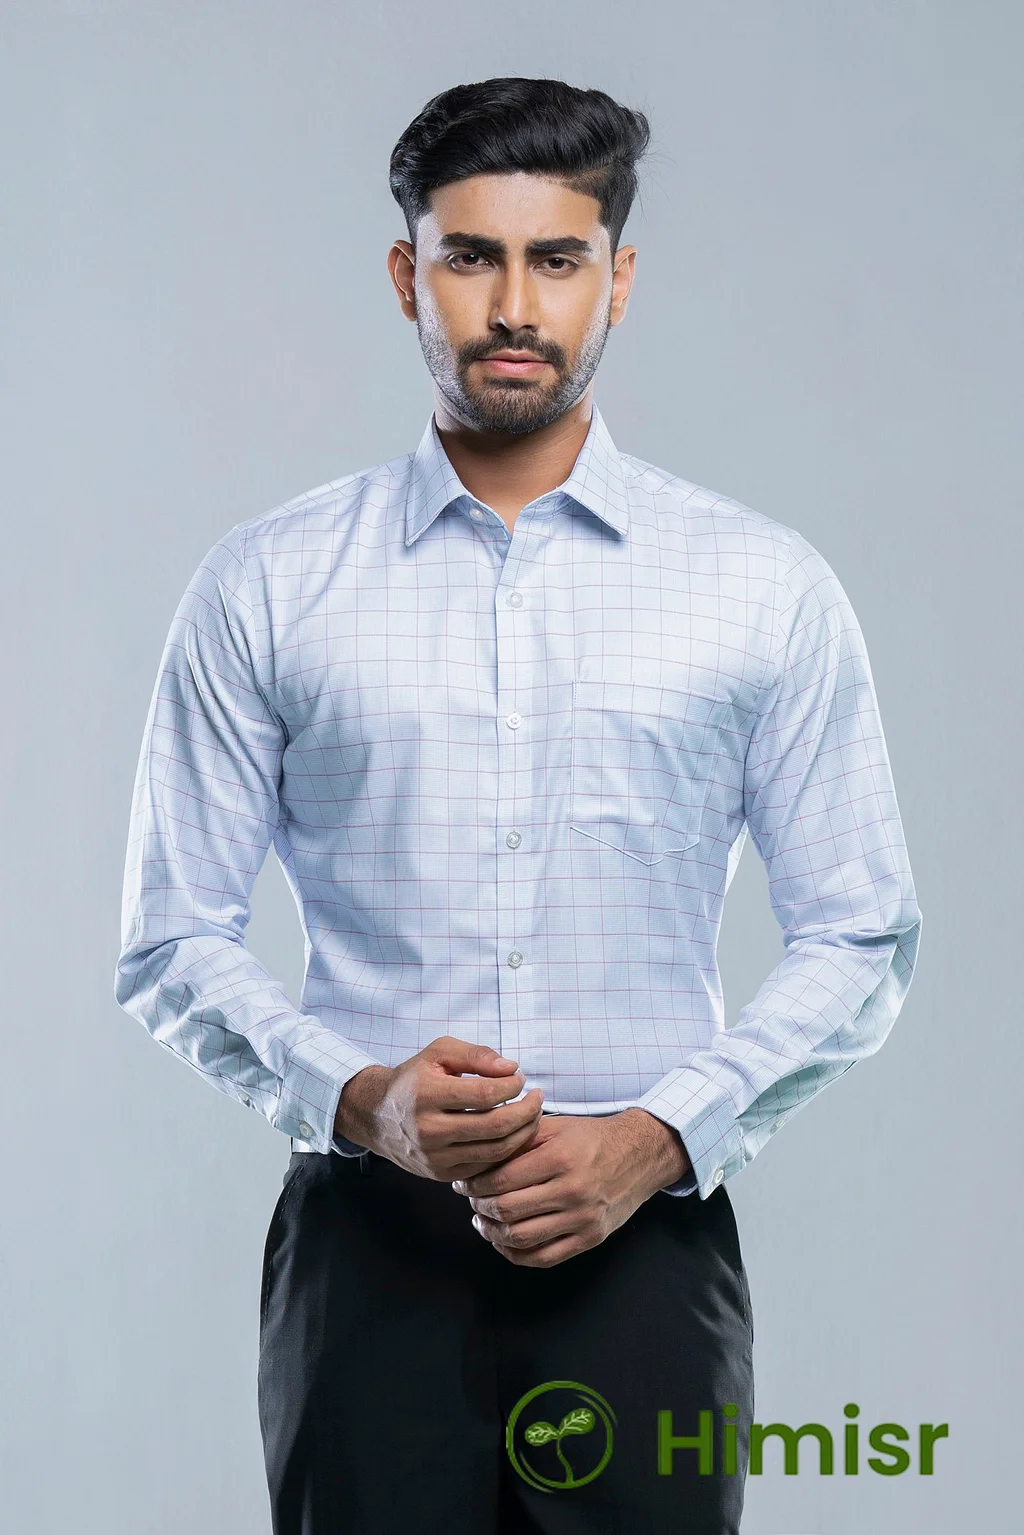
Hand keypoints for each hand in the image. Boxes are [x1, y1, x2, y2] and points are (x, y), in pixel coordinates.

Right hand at [334, 1036, 543, 1181]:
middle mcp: (429, 1130)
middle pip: (495, 1127)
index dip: (512, 1086)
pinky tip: (513, 1134)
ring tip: (532, 1115)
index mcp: (427, 1095)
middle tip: (538, 1098)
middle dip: (526, 1112)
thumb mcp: (439, 1052)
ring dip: (523, 1133)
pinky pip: (484, 1167)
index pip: (485, 1094)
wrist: (376, 1115)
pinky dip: (506, 1151)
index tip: (521, 1077)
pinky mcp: (440, 1174)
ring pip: (494, 1151)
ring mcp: (435, 1157)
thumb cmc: (413, 1078)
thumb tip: (511, 1067)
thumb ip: (476, 1054)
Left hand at [453, 1109, 690, 1267]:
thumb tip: (478, 1160)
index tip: (464, 1184)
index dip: (475, 1185)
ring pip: (522, 1238)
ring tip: (484, 1221)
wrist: (638, 1155)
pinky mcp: (590, 1239)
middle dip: (481, 1208)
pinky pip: (544, 1258)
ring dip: (494, 1233)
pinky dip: (516, 1254)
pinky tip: (505, 1241)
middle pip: (508, 1210)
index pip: (502, 1180)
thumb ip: (519, 1141)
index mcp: (560, 1158)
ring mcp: (583, 1219)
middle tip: (472, 1201)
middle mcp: (572, 1191)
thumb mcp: (556, 1127)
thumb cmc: (591, 1138)